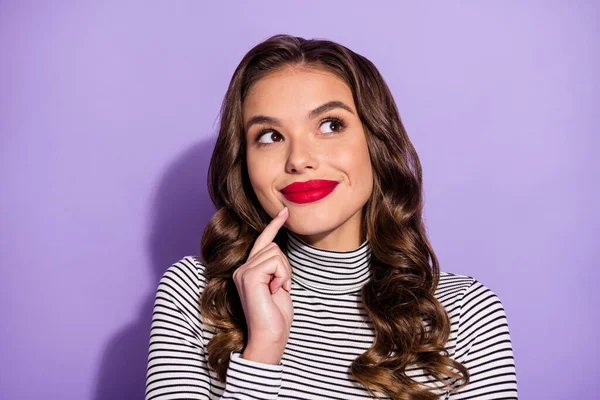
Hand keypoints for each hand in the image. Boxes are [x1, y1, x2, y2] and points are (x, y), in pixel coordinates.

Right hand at [233, 206, 292, 363]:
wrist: (270, 337)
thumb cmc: (276, 317)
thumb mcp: (278, 287)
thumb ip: (275, 269)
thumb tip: (279, 255)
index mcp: (248, 271)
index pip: (262, 241)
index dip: (274, 225)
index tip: (284, 211)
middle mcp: (242, 269)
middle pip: (273, 246)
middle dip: (285, 266)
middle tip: (282, 288)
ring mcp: (243, 272)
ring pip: (275, 253)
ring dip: (285, 272)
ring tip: (277, 291)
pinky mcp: (249, 276)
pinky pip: (275, 262)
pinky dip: (282, 276)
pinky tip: (275, 291)